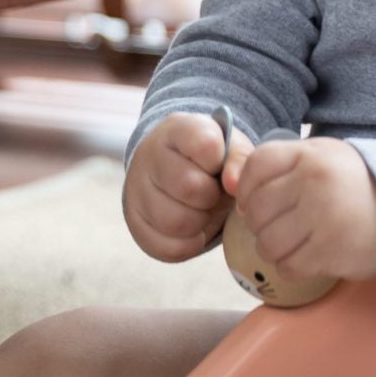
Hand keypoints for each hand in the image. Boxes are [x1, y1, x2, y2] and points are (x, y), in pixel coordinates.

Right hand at [124, 111, 253, 262]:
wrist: (180, 172)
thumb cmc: (211, 160)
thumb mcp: (230, 149)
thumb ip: (239, 160)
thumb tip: (234, 184)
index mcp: (177, 129)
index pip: (205, 145)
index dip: (221, 162)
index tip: (218, 165)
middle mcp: (148, 156)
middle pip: (188, 187)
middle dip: (211, 196)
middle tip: (212, 193)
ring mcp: (136, 190)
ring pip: (175, 221)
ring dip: (200, 223)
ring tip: (202, 210)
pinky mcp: (135, 223)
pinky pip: (168, 247)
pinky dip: (190, 244)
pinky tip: (194, 229)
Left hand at [230, 136, 375, 284]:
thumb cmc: (356, 184)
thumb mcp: (323, 158)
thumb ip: (282, 166)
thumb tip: (233, 186)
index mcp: (310, 155)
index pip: (256, 166)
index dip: (247, 189)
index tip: (254, 202)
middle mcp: (314, 183)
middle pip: (258, 209)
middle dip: (261, 223)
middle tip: (278, 226)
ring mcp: (323, 219)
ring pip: (268, 243)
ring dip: (273, 248)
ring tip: (292, 244)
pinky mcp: (332, 252)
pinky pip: (288, 266)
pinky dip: (290, 267)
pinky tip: (305, 258)